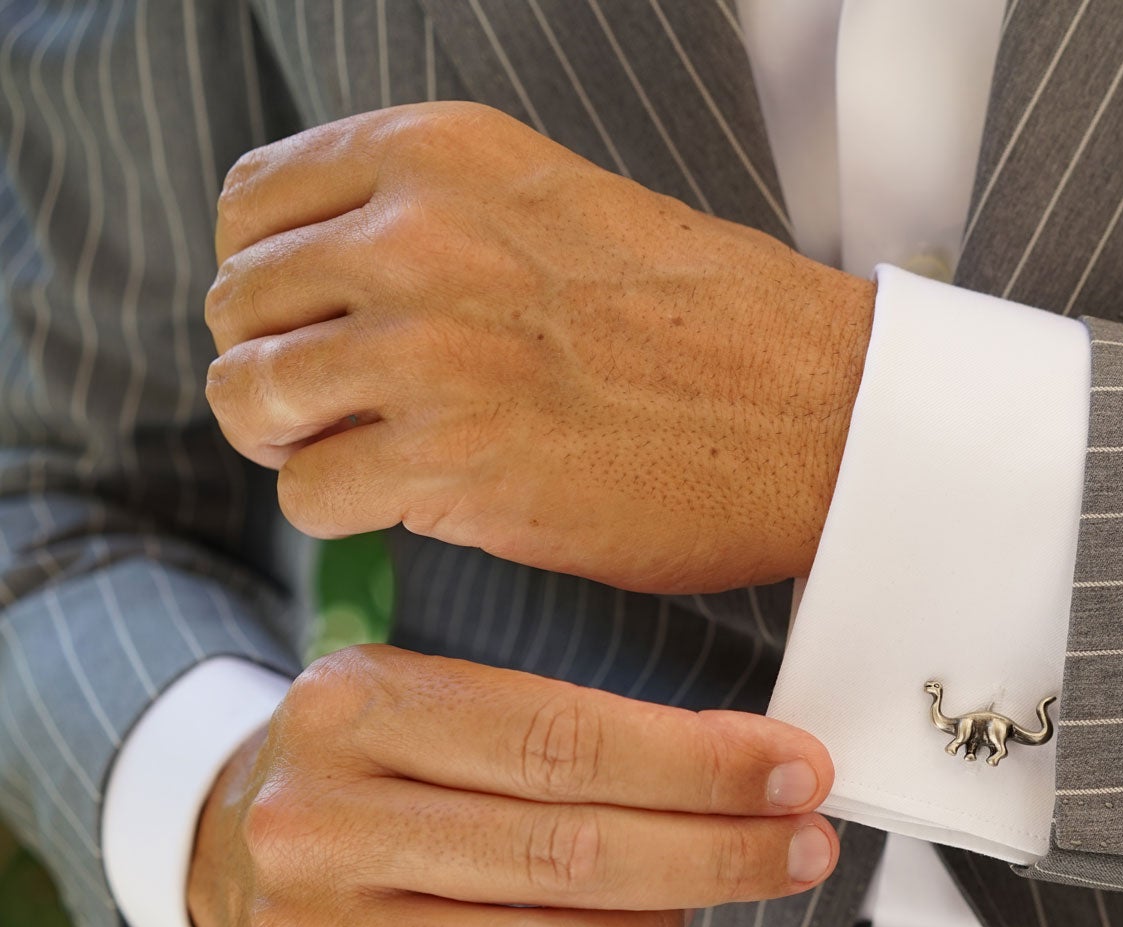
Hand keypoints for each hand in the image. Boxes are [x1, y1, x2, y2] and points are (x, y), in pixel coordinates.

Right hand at [187, 644, 839, 926]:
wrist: (227, 846)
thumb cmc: (389, 769)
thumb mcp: (451, 705)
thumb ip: (584, 732)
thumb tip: (762, 768)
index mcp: (355, 704)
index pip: (565, 743)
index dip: (702, 768)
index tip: (800, 774)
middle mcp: (314, 818)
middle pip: (566, 854)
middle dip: (716, 855)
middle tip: (803, 850)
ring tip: (694, 905)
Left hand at [202, 102, 874, 594]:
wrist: (822, 413)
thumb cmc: (719, 324)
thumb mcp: (561, 206)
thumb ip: (439, 223)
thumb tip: (334, 285)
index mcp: (441, 153)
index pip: (253, 204)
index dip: (273, 278)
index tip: (323, 324)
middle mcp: (415, 236)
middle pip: (238, 307)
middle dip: (282, 367)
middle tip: (356, 410)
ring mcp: (425, 350)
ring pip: (251, 401)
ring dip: (301, 444)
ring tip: (379, 458)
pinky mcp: (447, 462)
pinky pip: (308, 496)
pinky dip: (350, 514)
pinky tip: (425, 502)